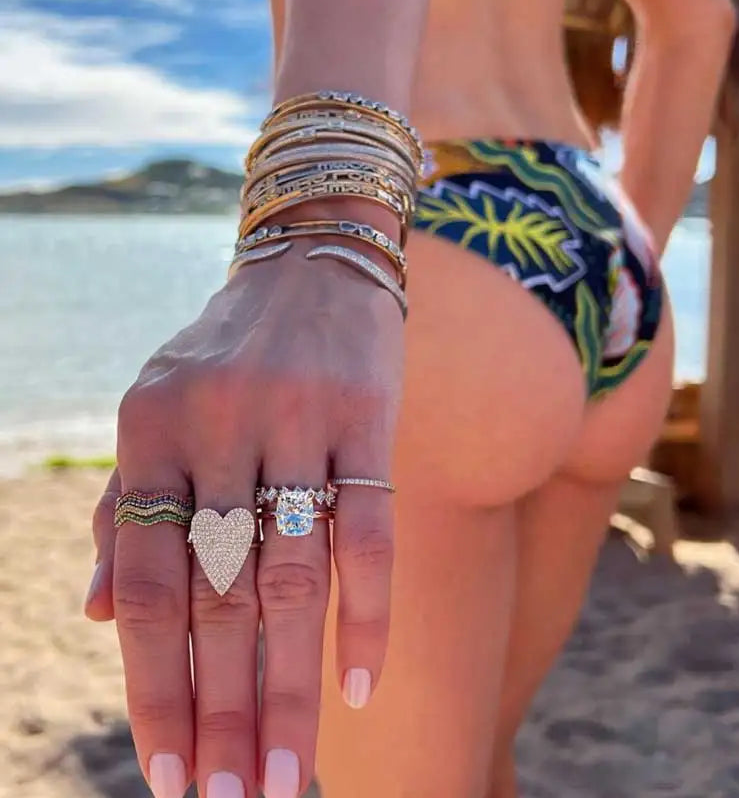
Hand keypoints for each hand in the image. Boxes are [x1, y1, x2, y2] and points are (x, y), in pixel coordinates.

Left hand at [86, 247, 402, 797]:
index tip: (170, 777)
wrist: (312, 258)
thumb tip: (105, 617)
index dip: (155, 689)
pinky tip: (365, 685)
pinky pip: (368, 527)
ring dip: (293, 686)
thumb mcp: (160, 409)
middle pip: (220, 599)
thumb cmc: (232, 350)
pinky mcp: (366, 413)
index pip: (149, 587)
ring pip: (292, 578)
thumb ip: (130, 507)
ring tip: (289, 774)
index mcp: (150, 431)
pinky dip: (369, 610)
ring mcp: (296, 419)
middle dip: (224, 711)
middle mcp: (216, 427)